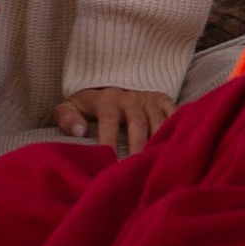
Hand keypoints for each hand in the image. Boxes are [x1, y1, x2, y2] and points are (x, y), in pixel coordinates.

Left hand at [51, 85, 172, 155]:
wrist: (109, 77)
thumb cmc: (89, 103)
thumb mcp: (71, 105)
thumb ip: (67, 117)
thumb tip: (80, 132)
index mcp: (107, 99)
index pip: (108, 119)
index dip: (109, 139)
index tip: (109, 160)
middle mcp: (130, 96)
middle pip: (137, 122)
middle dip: (138, 146)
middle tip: (137, 168)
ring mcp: (148, 98)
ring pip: (158, 120)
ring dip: (159, 140)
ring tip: (158, 162)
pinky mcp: (162, 98)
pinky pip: (174, 111)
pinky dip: (177, 126)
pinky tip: (178, 144)